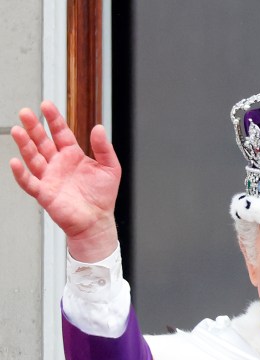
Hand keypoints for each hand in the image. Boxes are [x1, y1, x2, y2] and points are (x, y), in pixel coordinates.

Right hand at [9, 101, 121, 261]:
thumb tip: (99, 128)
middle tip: (25, 112)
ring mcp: (49, 177)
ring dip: (24, 145)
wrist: (97, 221)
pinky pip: (29, 182)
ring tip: (17, 130)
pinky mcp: (44, 193)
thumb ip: (104, 148)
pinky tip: (15, 162)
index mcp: (73, 155)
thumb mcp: (110, 168)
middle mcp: (58, 164)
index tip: (46, 105)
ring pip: (33, 157)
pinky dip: (21, 173)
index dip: (54, 119)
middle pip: (42, 141)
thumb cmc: (102, 196)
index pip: (60, 133)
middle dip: (34, 127)